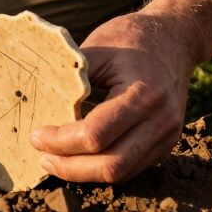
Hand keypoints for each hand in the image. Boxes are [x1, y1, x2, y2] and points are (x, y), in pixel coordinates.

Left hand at [30, 11, 199, 182]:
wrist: (174, 38)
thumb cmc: (131, 37)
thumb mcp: (98, 48)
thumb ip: (71, 78)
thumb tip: (38, 104)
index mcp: (142, 95)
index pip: (95, 135)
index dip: (60, 142)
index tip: (37, 134)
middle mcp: (160, 122)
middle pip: (111, 166)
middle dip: (70, 167)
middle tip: (42, 156)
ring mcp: (167, 137)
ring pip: (121, 174)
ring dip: (84, 172)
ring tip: (55, 159)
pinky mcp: (165, 145)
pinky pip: (130, 168)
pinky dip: (100, 167)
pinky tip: (78, 156)